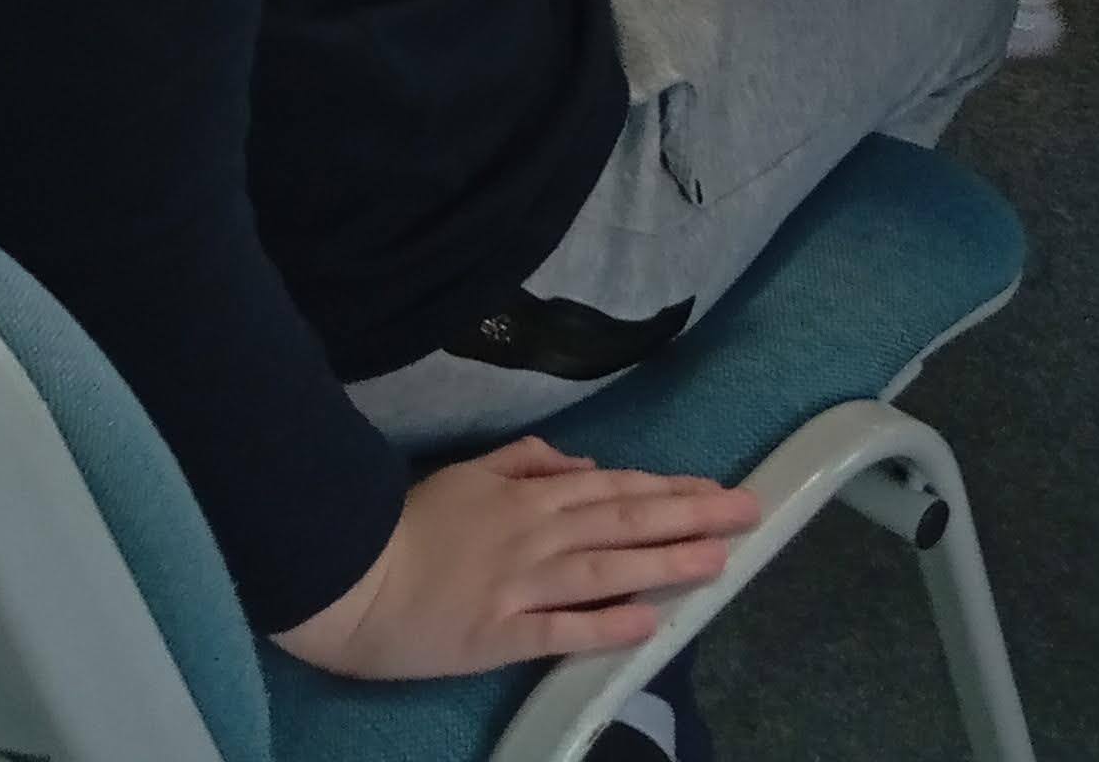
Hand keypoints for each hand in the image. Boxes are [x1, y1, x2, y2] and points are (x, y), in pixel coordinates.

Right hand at [272, 440, 755, 678]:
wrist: (349, 576)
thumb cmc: (408, 523)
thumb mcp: (470, 473)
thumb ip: (527, 463)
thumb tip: (583, 465)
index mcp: (531, 496)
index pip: (616, 488)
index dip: (669, 488)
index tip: (716, 487)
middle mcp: (537, 534)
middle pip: (626, 520)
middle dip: (691, 515)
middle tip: (749, 512)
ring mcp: (520, 584)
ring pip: (607, 569)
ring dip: (666, 563)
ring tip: (717, 561)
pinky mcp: (498, 634)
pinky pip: (560, 629)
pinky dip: (605, 624)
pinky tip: (647, 623)